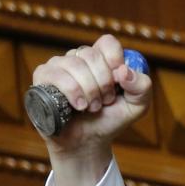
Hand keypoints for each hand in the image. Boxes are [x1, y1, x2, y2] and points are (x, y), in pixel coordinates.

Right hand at [31, 34, 151, 185]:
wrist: (88, 142)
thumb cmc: (110, 120)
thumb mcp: (137, 107)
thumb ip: (142, 87)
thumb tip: (124, 71)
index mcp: (101, 59)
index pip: (107, 43)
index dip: (114, 60)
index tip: (118, 81)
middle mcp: (78, 58)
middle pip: (92, 55)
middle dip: (103, 84)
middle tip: (104, 102)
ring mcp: (59, 66)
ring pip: (75, 65)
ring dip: (89, 91)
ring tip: (91, 108)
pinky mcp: (43, 77)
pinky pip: (56, 75)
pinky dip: (72, 92)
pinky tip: (77, 106)